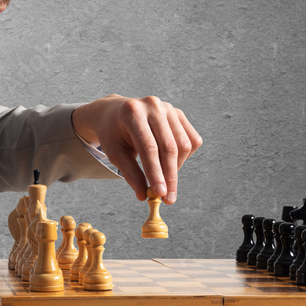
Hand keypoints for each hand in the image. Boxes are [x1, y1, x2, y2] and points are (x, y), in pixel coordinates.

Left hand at [72, 94, 201, 203]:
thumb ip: (130, 173)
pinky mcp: (178, 113)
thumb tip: (143, 196)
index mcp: (132, 112)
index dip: (156, 172)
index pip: (149, 147)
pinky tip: (170, 163)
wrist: (116, 112)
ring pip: (183, 145)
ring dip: (176, 168)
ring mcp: (168, 108)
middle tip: (168, 199)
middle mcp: (152, 106)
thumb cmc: (114, 133)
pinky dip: (184, 157)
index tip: (160, 194)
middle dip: (169, 176)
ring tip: (165, 180)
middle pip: (169, 147)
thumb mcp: (114, 152)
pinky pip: (191, 140)